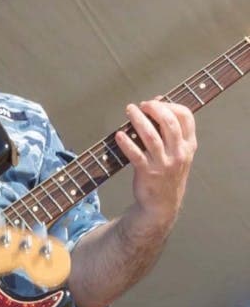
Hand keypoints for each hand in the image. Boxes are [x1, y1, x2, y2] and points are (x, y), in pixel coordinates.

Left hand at [116, 99, 196, 230]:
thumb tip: (155, 102)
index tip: (155, 103)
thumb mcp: (177, 152)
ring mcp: (164, 163)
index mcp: (188, 145)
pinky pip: (136, 154)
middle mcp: (179, 153)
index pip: (186, 117)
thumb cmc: (167, 172)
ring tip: (129, 110)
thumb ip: (169, 130)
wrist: (163, 204)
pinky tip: (119, 134)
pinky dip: (126, 143)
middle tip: (140, 105)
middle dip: (153, 109)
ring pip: (151, 136)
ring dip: (138, 120)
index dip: (170, 105)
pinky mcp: (148, 172)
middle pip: (169, 123)